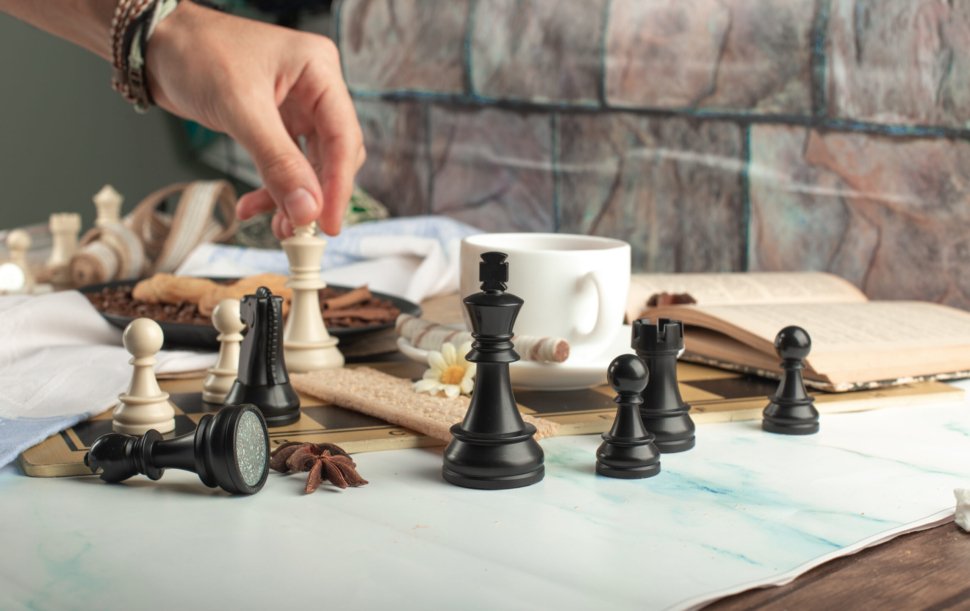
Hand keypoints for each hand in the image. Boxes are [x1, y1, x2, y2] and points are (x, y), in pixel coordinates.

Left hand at [146, 2, 364, 236]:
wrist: (156, 44)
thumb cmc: (196, 52)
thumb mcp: (240, 108)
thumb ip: (277, 161)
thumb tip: (307, 209)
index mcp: (319, 71)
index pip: (343, 137)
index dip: (339, 185)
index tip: (328, 223)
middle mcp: (315, 89)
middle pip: (333, 155)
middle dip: (315, 196)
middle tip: (299, 230)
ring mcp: (297, 107)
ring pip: (310, 166)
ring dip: (293, 199)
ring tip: (277, 227)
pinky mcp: (277, 123)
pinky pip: (286, 166)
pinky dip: (273, 189)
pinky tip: (253, 206)